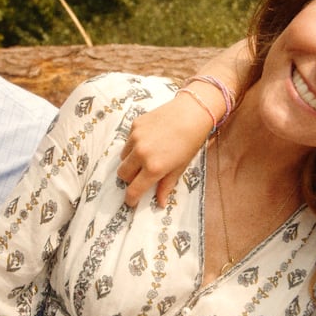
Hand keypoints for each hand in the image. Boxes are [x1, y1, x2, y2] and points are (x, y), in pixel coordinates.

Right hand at [117, 92, 214, 207]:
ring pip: (123, 157)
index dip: (131, 199)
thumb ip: (167, 185)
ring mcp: (136, 138)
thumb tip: (160, 203)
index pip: (133, 190)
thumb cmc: (190, 142)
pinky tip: (149, 140)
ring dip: (130, 161)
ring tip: (147, 156)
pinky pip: (128, 141)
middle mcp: (141, 153)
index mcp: (154, 168)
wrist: (192, 112)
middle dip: (130, 178)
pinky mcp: (135, 125)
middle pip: (122, 174)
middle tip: (141, 176)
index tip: (131, 201)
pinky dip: (134, 145)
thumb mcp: (180, 167)